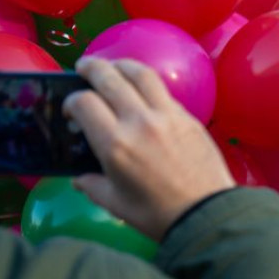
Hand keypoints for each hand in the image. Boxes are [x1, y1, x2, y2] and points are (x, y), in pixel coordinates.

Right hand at [63, 58, 235, 240]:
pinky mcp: (189, 117)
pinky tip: (143, 88)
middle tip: (85, 65)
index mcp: (115, 144)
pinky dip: (148, 83)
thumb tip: (80, 178)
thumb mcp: (115, 204)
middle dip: (93, 67)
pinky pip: (164, 91)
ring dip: (122, 64)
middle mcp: (139, 122)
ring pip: (141, 75)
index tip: (71, 108)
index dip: (72, 101)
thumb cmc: (157, 214)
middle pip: (110, 78)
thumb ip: (93, 186)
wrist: (206, 212)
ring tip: (113, 65)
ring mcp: (167, 116)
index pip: (85, 103)